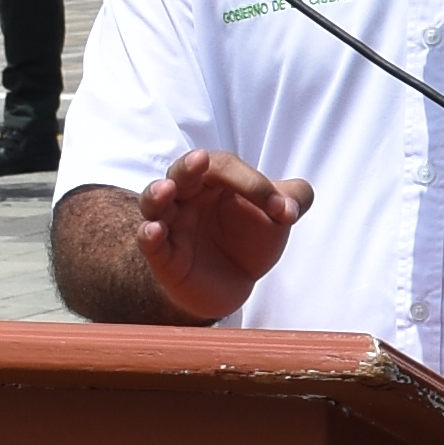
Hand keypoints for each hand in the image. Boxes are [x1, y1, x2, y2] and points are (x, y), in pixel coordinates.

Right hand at [131, 149, 310, 317]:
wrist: (231, 284)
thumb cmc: (248, 238)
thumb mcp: (277, 217)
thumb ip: (294, 200)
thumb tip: (290, 205)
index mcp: (216, 179)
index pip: (226, 168)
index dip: (254, 184)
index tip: (283, 211)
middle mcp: (188, 195)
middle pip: (181, 172)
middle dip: (189, 166)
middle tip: (200, 160)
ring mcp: (171, 224)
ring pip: (154, 201)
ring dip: (158, 194)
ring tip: (166, 190)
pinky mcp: (162, 255)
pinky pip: (149, 241)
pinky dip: (149, 235)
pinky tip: (155, 230)